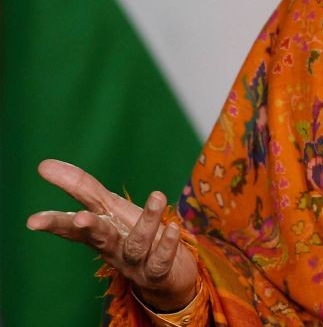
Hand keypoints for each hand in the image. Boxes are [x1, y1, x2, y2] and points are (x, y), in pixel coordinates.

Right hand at [27, 159, 198, 311]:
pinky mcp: (157, 272)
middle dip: (89, 228)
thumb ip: (81, 187)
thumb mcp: (107, 207)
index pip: (71, 228)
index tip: (33, 221)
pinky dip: (167, 245)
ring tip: (157, 195)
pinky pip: (160, 260)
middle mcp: (112, 248)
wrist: (165, 273)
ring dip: (146, 222)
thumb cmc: (130, 233)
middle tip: (80, 218)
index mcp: (97, 232)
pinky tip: (172, 228)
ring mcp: (134, 262)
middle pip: (98, 238)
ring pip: (136, 244)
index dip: (53, 224)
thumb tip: (44, 164)